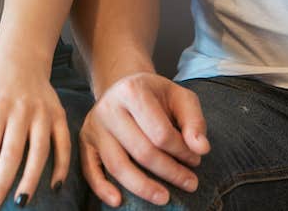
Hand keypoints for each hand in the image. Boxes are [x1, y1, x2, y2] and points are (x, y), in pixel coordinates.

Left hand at [0, 60, 69, 207]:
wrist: (20, 62)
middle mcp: (20, 109)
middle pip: (12, 154)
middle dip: (1, 185)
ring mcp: (42, 111)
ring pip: (39, 151)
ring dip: (30, 180)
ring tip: (20, 203)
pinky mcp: (58, 114)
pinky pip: (64, 143)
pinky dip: (62, 166)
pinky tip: (54, 186)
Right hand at [79, 72, 209, 206]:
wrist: (125, 87)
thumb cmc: (157, 96)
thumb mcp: (180, 97)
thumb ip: (194, 121)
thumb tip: (201, 149)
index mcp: (132, 90)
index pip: (160, 132)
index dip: (182, 152)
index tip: (195, 159)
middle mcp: (109, 106)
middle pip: (141, 151)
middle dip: (170, 172)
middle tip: (190, 183)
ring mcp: (95, 125)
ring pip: (117, 165)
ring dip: (143, 187)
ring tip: (165, 197)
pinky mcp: (86, 141)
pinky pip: (90, 170)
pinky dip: (102, 188)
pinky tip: (118, 201)